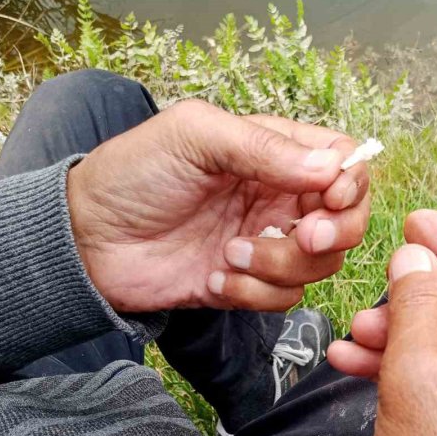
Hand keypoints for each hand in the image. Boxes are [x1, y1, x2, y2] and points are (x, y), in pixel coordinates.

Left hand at [67, 101, 369, 311]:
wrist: (85, 240)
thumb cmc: (133, 174)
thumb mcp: (194, 136)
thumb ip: (264, 147)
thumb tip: (332, 166)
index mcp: (274, 153)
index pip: (345, 162)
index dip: (351, 183)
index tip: (329, 198)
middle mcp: (279, 198)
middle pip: (346, 220)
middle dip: (332, 234)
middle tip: (300, 236)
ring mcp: (266, 243)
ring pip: (319, 265)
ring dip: (279, 265)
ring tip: (228, 253)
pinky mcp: (247, 284)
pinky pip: (284, 298)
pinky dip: (253, 292)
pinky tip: (213, 277)